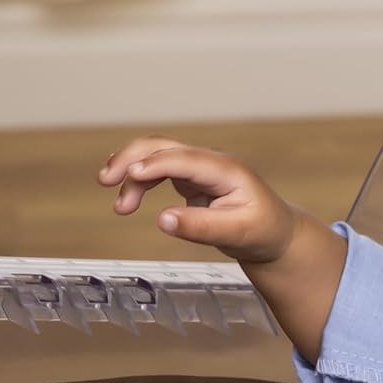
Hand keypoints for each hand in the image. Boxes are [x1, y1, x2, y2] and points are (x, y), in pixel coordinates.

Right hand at [99, 137, 293, 264]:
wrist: (275, 234)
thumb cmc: (263, 232)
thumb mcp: (237, 234)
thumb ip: (200, 228)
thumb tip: (163, 220)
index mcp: (227, 170)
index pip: (185, 159)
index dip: (157, 164)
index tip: (131, 175)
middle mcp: (211, 162)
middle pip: (164, 147)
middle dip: (132, 158)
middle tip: (106, 180)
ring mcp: (199, 167)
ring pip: (156, 157)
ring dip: (131, 173)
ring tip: (119, 205)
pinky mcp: (191, 177)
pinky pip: (158, 170)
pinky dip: (139, 181)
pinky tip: (127, 197)